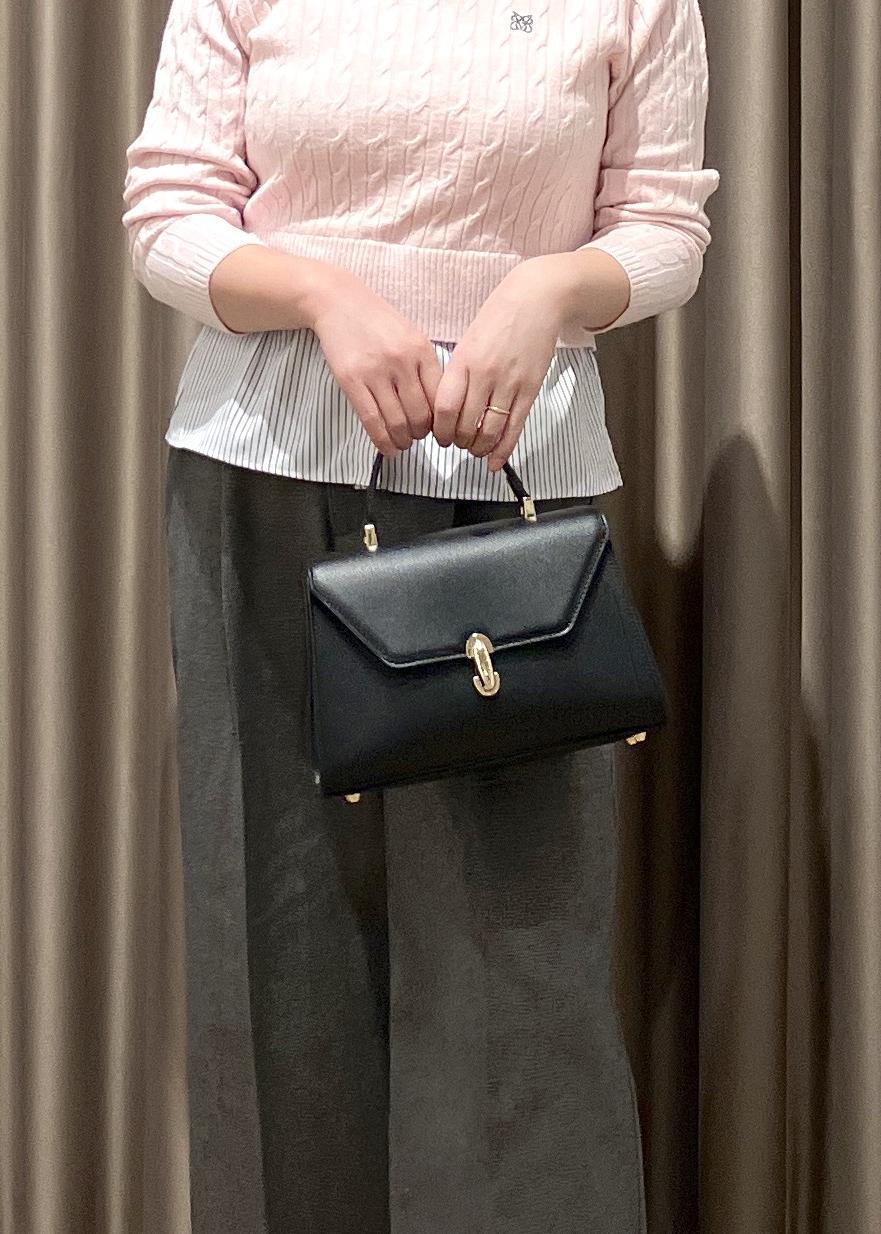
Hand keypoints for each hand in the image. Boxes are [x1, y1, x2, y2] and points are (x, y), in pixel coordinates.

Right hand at [308, 270, 442, 455]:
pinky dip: (382, 441)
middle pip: (421, 415)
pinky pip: (372, 421)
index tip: (438, 429)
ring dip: (403, 441)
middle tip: (417, 437)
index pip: (440, 398)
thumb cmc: (377, 321)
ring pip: (397, 422)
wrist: (338, 301)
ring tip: (402, 444)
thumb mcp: (411, 336)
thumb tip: (437, 408)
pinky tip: (387, 448)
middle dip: (422, 434)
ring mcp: (375, 372)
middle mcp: (401, 361)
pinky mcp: (351, 380)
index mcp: (421, 350)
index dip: (442, 421)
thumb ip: (425, 367)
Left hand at [430, 256, 574, 471]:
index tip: (439, 436)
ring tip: (475, 449)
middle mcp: (485, 375)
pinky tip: (496, 461)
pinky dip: (504, 449)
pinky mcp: (530, 390)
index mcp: (464, 361)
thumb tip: (447, 405)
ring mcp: (509, 384)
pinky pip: (514, 427)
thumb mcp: (468, 340)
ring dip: (479, 447)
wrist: (538, 299)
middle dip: (458, 442)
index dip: (440, 430)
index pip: (444, 408)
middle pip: (465, 424)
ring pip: (489, 430)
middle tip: (456, 444)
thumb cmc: (500, 315)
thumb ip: (458, 372)